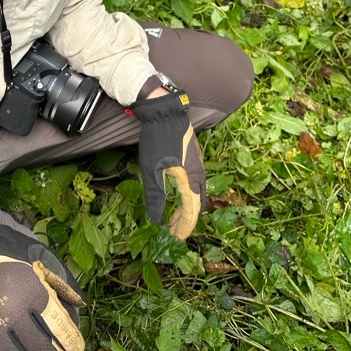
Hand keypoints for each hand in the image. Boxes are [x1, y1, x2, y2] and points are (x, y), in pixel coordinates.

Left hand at [131, 92, 205, 239]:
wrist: (164, 113)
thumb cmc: (157, 140)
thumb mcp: (151, 170)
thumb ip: (155, 196)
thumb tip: (156, 220)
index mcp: (190, 179)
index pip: (192, 211)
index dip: (184, 226)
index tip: (176, 237)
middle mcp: (199, 173)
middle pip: (197, 203)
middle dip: (187, 220)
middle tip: (174, 230)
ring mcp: (198, 164)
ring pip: (197, 192)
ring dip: (188, 207)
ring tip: (175, 217)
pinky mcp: (194, 157)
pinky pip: (196, 182)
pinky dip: (188, 195)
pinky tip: (178, 195)